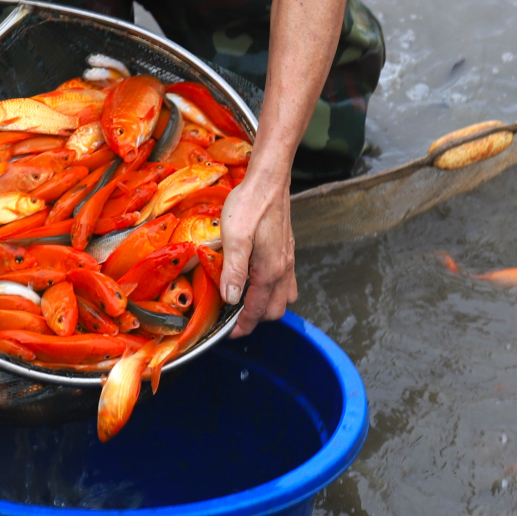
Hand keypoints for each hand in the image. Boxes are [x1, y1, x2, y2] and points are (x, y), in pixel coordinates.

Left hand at [218, 163, 296, 336]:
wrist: (268, 181)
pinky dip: (275, 290)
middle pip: (275, 310)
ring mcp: (287, 260)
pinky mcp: (287, 250)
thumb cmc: (250, 205)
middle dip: (256, 319)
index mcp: (269, 270)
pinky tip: (259, 280)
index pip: (257, 310)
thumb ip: (234, 270)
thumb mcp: (234, 237)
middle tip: (234, 320)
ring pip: (284, 297)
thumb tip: (232, 298)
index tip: (229, 334)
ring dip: (267, 305)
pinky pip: (287, 282)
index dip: (242, 326)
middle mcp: (283, 269)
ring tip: (246, 302)